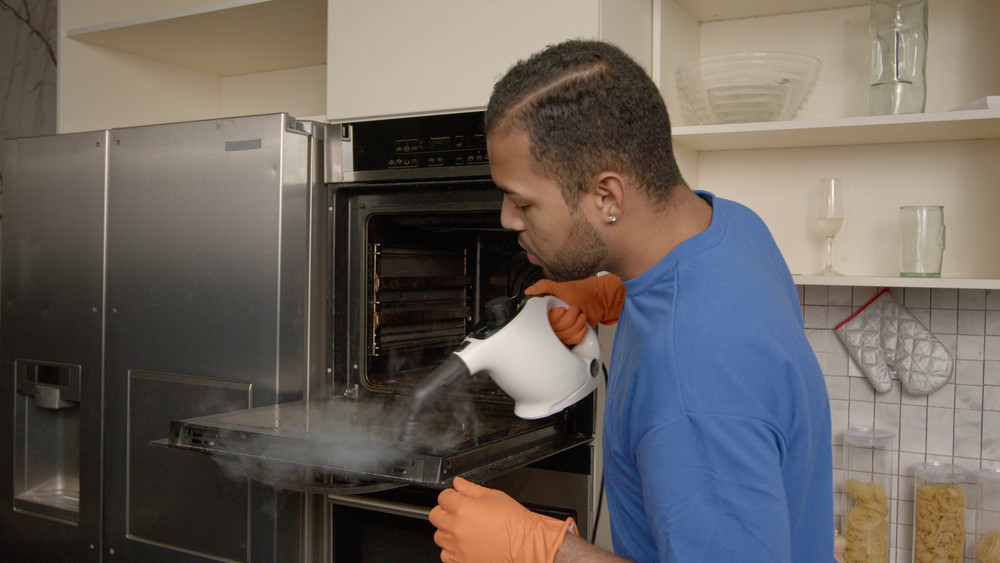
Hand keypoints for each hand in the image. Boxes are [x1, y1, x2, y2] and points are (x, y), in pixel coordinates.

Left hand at [429, 477, 574, 562]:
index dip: (451, 496)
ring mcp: (456, 546)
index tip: (457, 498)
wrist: (525, 546)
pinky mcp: (460, 561)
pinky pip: (445, 554)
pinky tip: (465, 545)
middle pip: (435, 516)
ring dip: (448, 531)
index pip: (443, 497)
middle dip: (445, 512)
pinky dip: (452, 550)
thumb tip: (458, 483)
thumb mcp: (494, 496)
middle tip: (459, 513)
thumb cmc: (514, 523)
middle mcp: (455, 528)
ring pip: (439, 536)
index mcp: (462, 508)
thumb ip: (471, 489)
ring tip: (464, 530)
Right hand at [526, 275, 624, 344]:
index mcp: (548, 310)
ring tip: (580, 314)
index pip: (544, 322)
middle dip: (570, 318)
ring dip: (577, 323)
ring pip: (565, 335)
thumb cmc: (582, 290)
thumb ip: (542, 286)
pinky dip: (580, 331)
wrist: (599, 298)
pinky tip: (582, 324)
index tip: (562, 309)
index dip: (555, 317)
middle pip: (556, 330)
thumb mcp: (560, 284)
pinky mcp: (572, 335)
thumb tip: (528, 291)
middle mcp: (554, 321)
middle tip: (573, 308)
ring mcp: (563, 329)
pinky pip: (573, 340)